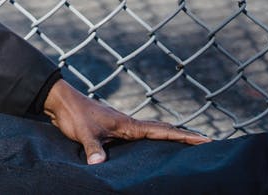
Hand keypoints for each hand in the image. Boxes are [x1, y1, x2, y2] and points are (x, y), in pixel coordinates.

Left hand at [43, 79, 209, 163]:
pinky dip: (152, 139)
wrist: (61, 101)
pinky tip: (153, 148)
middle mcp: (129, 124)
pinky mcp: (113, 129)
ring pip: (152, 132)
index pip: (163, 131)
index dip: (185, 137)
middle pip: (163, 130)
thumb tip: (99, 165)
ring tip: (187, 145)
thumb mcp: (84, 133)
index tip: (207, 139)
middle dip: (184, 137)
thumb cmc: (74, 114)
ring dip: (169, 137)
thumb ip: (93, 149)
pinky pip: (140, 136)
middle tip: (206, 143)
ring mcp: (122, 126)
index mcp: (129, 125)